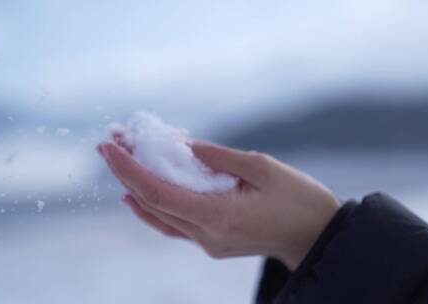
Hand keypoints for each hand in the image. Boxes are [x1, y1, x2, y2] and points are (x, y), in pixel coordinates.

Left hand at [97, 140, 339, 269]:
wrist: (317, 235)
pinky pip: (174, 225)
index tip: (110, 146)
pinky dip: (154, 206)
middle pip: (153, 204)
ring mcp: (209, 244)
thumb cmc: (298, 199)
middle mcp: (207, 236)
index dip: (130, 169)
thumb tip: (182, 145)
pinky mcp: (213, 243)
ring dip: (137, 187)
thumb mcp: (261, 167)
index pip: (159, 193)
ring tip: (121, 160)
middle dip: (127, 172)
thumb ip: (217, 156)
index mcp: (218, 216)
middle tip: (110, 142)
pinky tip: (137, 194)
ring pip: (160, 216)